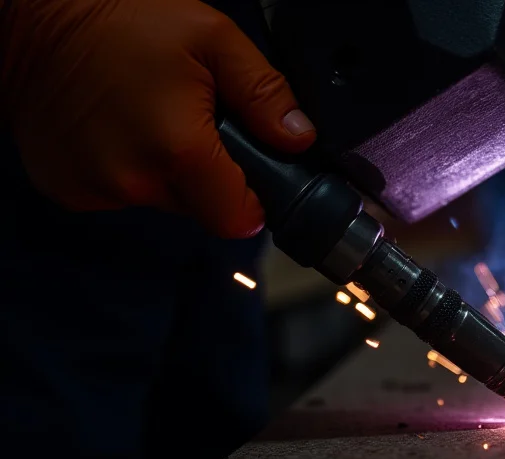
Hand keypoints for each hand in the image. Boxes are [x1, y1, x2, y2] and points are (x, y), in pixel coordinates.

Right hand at [0, 0, 316, 237]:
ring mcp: (95, 190)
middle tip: (196, 125)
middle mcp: (134, 182)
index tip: (250, 171)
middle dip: (210, 177)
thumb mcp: (213, 40)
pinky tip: (117, 129)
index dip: (252, 200)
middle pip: (201, 210)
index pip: (238, 220)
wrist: (33, 18)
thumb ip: (264, 94)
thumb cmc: (122, 20)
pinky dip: (126, 170)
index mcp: (178, 151)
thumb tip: (299, 139)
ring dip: (166, 171)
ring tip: (151, 119)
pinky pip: (119, 194)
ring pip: (160, 200)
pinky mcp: (67, 189)